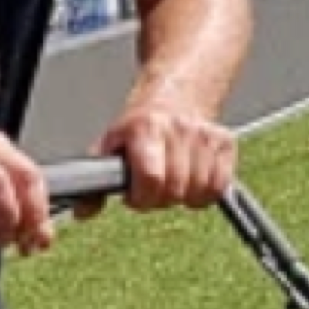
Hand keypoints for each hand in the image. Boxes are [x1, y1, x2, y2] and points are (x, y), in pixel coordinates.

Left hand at [99, 103, 237, 211]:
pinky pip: (219, 187)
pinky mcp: (225, 143)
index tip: (136, 195)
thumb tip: (84, 212)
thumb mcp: (110, 147)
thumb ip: (94, 184)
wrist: (174, 96)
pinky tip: (192, 179)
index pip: (151, 178)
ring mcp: (204, 135)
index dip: (142, 197)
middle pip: (175, 190)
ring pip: (199, 191)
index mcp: (145, 129)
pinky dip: (205, 192)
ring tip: (172, 180)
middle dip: (160, 198)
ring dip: (183, 195)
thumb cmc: (139, 127)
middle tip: (153, 187)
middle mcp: (178, 129)